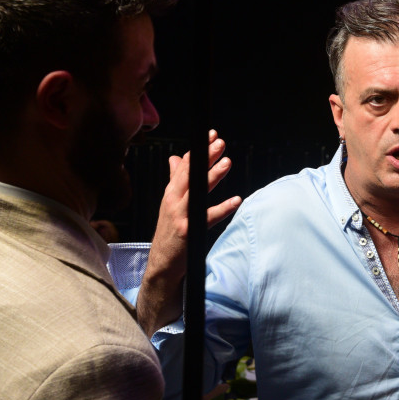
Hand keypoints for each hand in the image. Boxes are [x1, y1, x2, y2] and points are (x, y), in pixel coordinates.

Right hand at [138, 130, 241, 334]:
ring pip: (197, 191)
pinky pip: (208, 217)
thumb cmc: (169, 232)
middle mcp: (173, 201)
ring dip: (212, 176)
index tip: (211, 136)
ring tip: (227, 163)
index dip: (198, 150)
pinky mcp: (187, 231)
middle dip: (205, 157)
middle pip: (190, 174)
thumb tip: (176, 158)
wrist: (161, 263)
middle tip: (220, 143)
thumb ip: (175, 180)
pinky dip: (223, 208)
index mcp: (171, 193)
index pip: (185, 166)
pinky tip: (237, 200)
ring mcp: (180, 216)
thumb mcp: (170, 203)